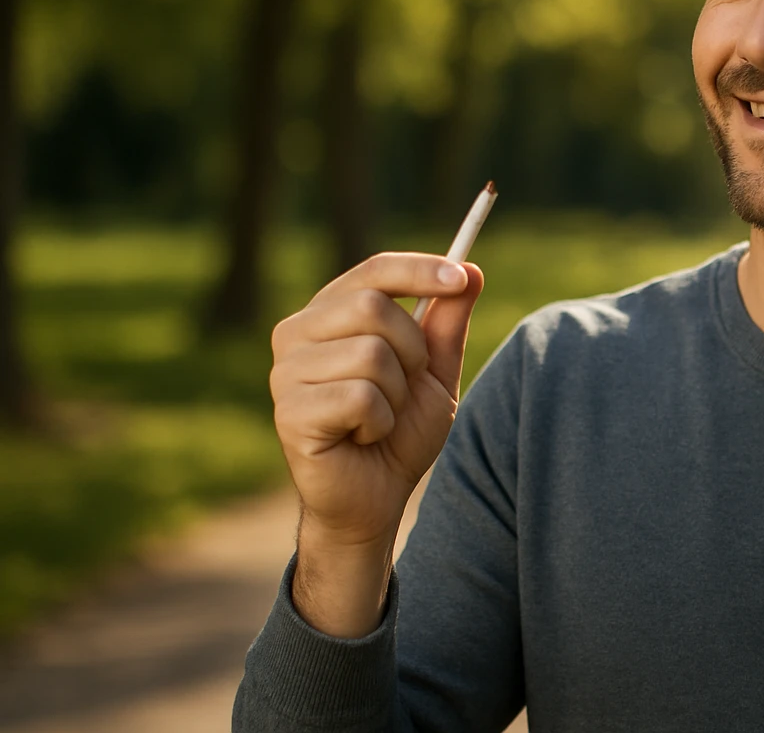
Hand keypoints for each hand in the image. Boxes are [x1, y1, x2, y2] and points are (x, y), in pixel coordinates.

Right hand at [269, 253, 482, 633]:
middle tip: (407, 386)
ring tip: (381, 417)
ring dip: (396, 393)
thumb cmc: (400, 430)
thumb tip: (472, 269)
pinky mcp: (289, 412)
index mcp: (329, 313)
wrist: (376, 498)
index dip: (419, 269)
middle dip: (412, 350)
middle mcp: (296, 333)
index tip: (460, 277)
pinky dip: (380, 423)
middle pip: (374, 307)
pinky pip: (360, 398)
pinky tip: (363, 438)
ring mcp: (285, 373)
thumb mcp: (435, 370)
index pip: (373, 270)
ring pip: (370, 354)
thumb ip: (448, 321)